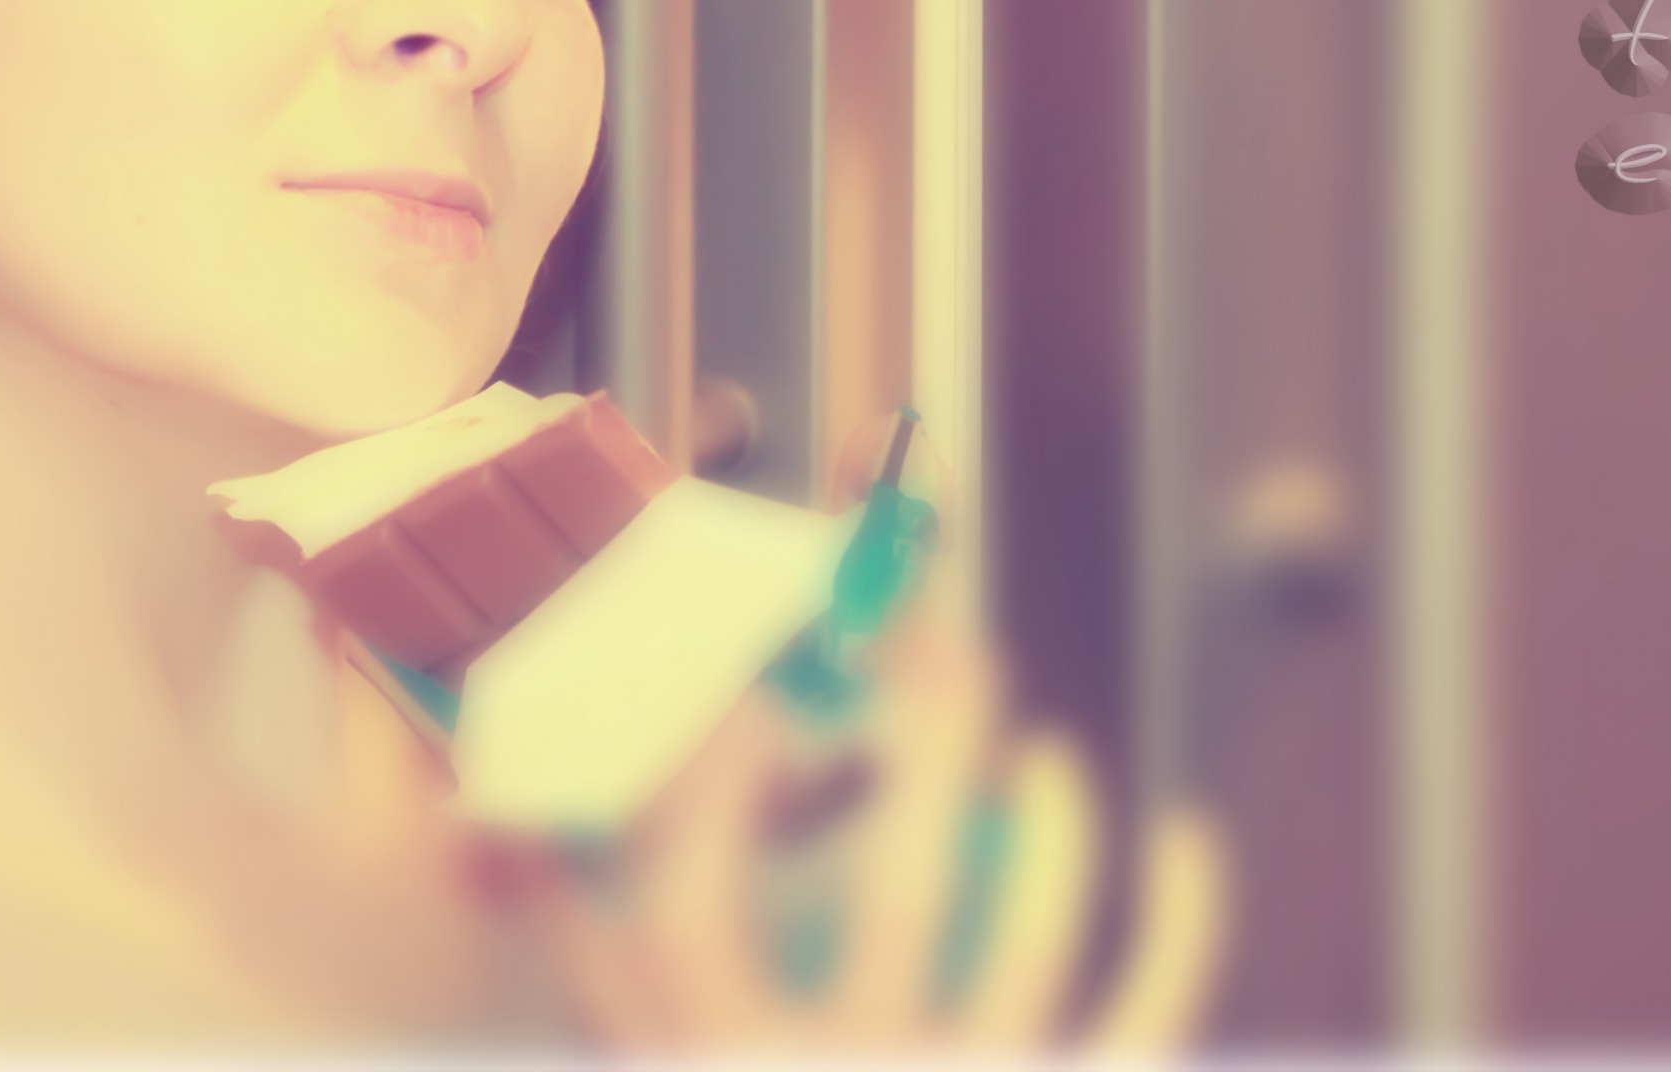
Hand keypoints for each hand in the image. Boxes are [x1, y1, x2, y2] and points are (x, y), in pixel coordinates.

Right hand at [499, 613, 1231, 1056]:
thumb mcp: (640, 1046)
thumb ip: (579, 950)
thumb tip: (481, 823)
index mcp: (722, 1058)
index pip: (700, 905)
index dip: (713, 783)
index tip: (746, 683)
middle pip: (904, 893)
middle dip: (935, 745)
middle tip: (956, 640)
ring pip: (1036, 948)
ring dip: (1058, 828)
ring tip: (1045, 746)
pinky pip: (1147, 1007)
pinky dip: (1184, 918)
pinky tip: (1189, 832)